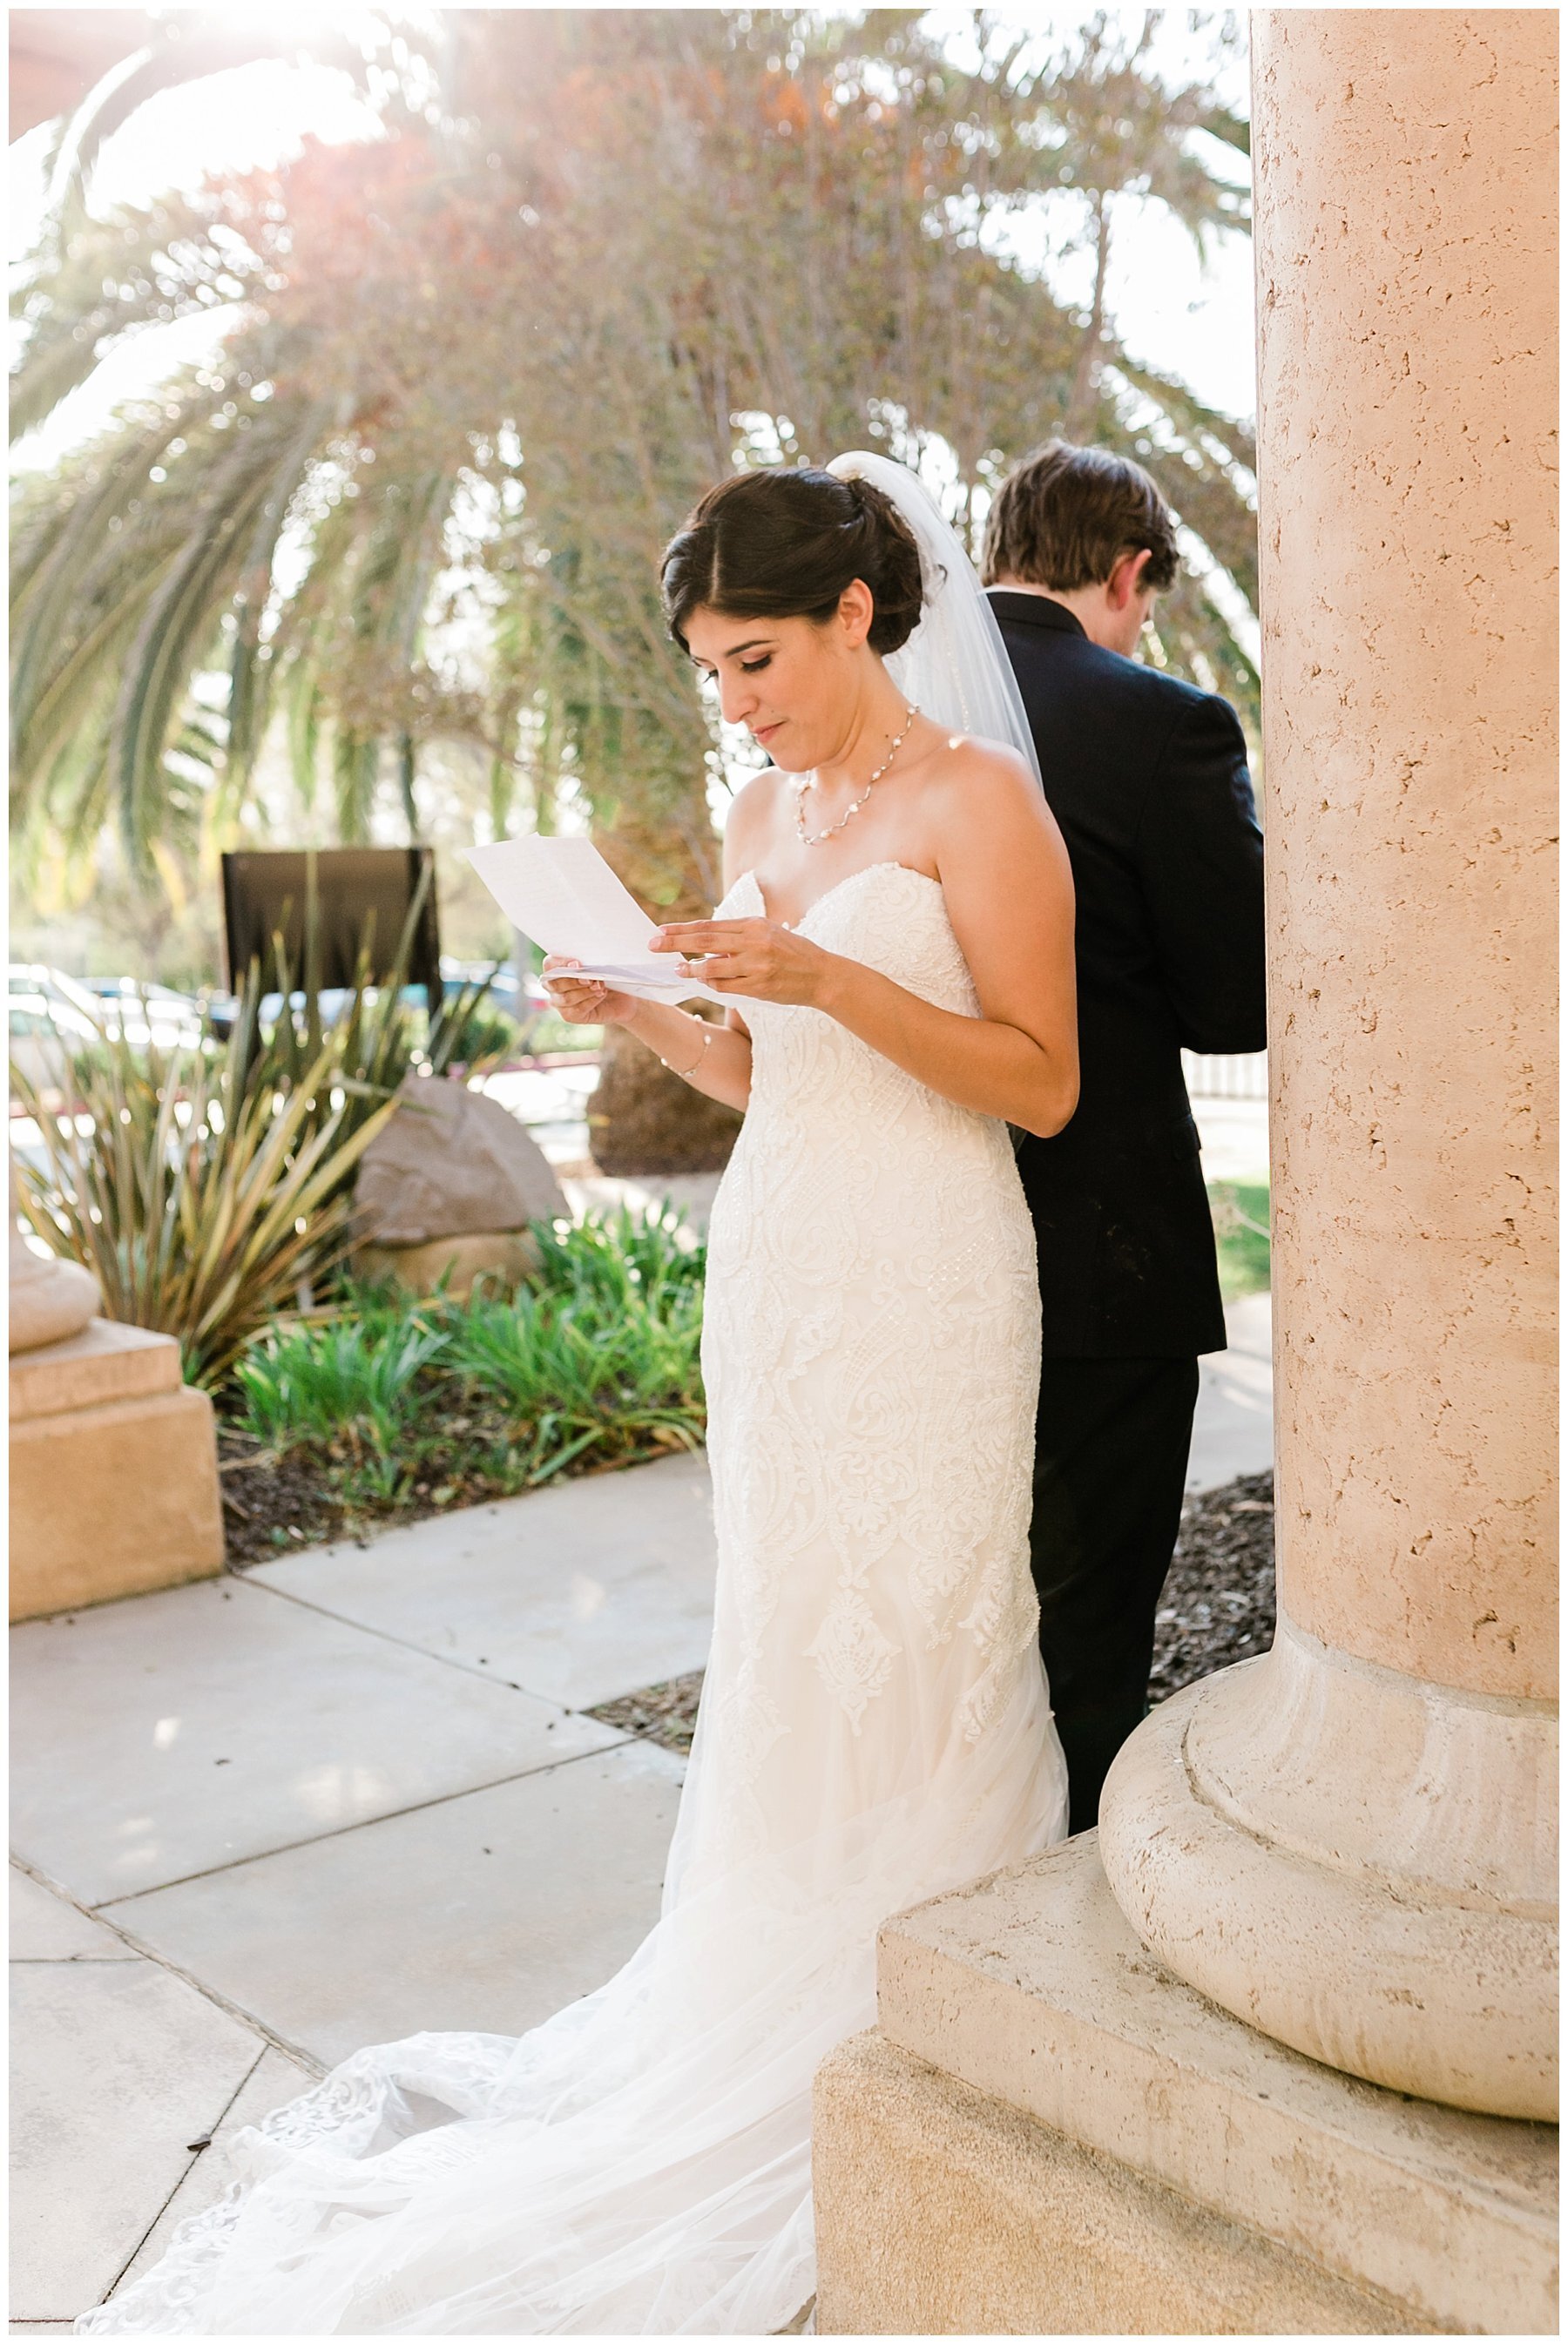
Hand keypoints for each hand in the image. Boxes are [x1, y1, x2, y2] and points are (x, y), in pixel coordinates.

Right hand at [540, 956, 639, 1028]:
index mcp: (555, 968)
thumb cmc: (607, 975)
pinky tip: (601, 994)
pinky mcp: (570, 1016)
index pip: (549, 964)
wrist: (621, 996)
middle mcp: (553, 986)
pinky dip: (591, 1001)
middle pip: (554, 984)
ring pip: (566, 998)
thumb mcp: (598, 965)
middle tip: (590, 979)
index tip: (577, 963)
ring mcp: (560, 1003)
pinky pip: (577, 1010)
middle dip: (573, 981)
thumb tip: (581, 966)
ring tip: (600, 986)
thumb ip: (587, 963)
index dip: (560, 963)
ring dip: (585, 991)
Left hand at [650, 918, 836, 1006]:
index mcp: (754, 925)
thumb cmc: (793, 952)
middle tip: (653, 945)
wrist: (822, 975)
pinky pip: (726, 986)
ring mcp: (756, 965)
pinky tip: (701, 980)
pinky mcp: (759, 987)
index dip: (683, 929)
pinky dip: (711, 983)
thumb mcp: (768, 933)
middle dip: (676, 942)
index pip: (710, 926)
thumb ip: (739, 936)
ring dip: (691, 968)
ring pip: (713, 966)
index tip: (661, 931)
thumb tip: (706, 941)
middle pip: (705, 940)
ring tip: (677, 968)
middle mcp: (753, 942)